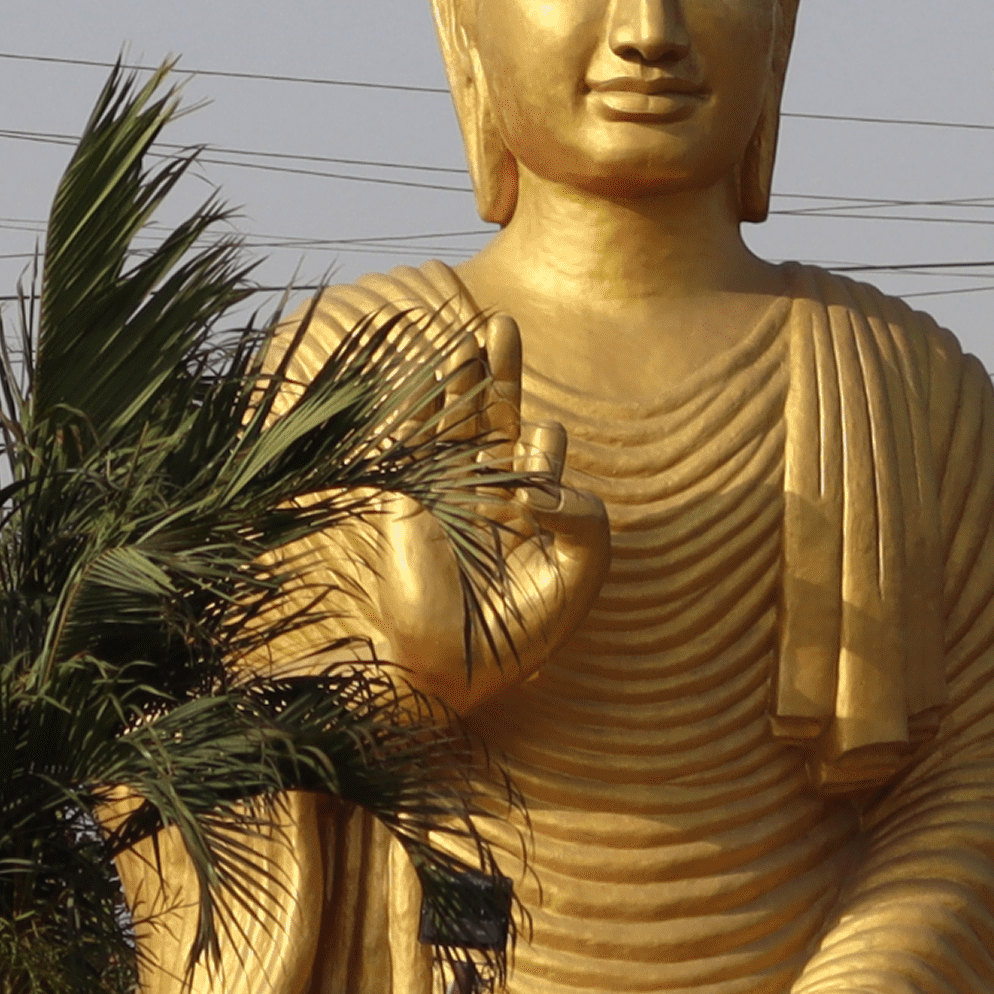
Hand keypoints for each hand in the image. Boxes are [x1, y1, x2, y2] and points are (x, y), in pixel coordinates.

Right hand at [368, 325, 604, 712]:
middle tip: (505, 323)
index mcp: (526, 512)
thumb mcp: (579, 573)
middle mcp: (482, 496)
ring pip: (452, 421)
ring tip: (475, 331)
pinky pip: (412, 442)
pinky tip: (431, 370)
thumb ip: (586, 520)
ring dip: (462, 378)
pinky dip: (420, 404)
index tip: (540, 450)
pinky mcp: (407, 500)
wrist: (453, 669)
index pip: (535, 455)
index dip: (541, 447)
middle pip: (492, 418)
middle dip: (500, 374)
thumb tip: (544, 480)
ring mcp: (441, 495)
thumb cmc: (520, 632)